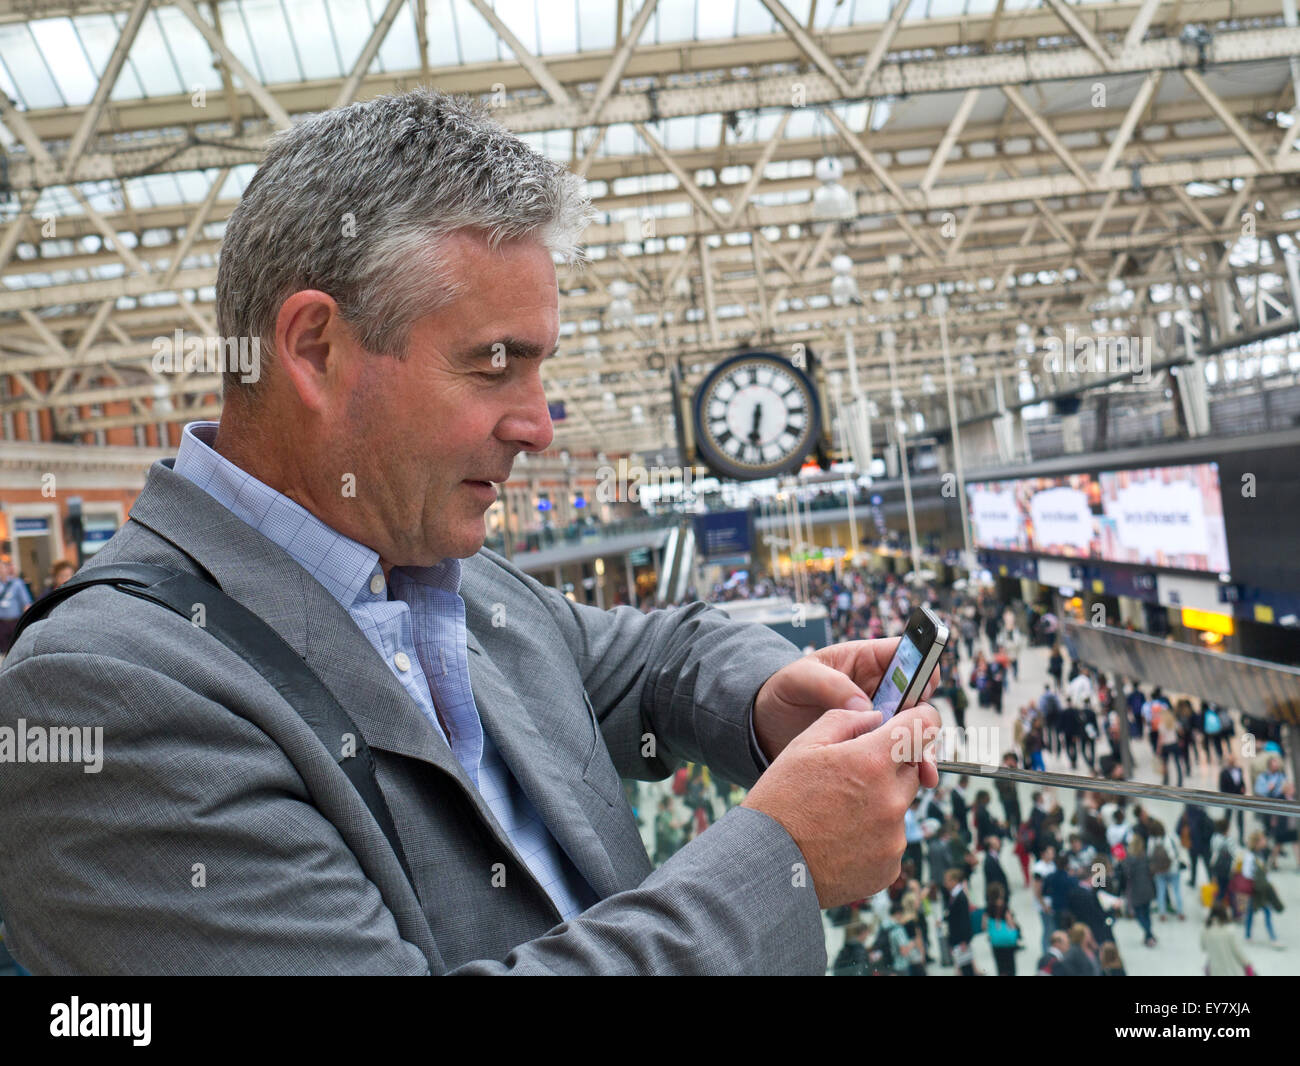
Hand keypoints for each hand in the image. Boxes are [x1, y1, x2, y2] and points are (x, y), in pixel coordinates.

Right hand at [741, 701, 941, 907]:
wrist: (767, 867)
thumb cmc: (780, 801)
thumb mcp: (803, 746)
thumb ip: (845, 720)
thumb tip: (877, 718)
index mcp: (872, 762)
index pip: (923, 727)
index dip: (922, 719)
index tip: (916, 721)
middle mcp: (892, 800)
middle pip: (911, 769)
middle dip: (889, 766)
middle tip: (850, 778)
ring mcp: (893, 838)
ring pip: (900, 806)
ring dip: (879, 803)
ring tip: (836, 815)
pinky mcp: (890, 868)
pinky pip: (890, 841)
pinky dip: (872, 837)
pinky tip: (839, 841)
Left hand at [752, 637, 939, 760]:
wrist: (764, 725)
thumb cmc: (782, 691)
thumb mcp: (798, 679)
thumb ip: (829, 685)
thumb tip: (864, 706)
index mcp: (865, 661)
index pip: (906, 656)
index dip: (921, 668)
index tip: (922, 690)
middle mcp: (879, 689)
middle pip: (917, 698)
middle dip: (925, 718)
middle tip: (923, 739)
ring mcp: (878, 720)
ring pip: (912, 730)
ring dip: (922, 748)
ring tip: (922, 770)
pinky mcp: (872, 746)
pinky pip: (896, 754)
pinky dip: (907, 766)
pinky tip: (911, 780)